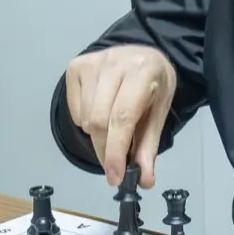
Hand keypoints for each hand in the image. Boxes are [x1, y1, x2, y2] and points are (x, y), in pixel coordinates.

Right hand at [64, 43, 175, 188]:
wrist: (141, 53)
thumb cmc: (152, 85)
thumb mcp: (159, 112)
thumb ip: (149, 146)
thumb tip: (145, 180)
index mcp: (142, 72)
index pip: (123, 117)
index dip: (116, 151)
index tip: (115, 177)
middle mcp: (114, 63)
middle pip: (99, 121)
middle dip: (105, 151)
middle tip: (113, 166)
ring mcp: (91, 63)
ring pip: (86, 119)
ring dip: (97, 136)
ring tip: (113, 128)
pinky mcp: (75, 67)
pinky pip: (75, 111)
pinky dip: (86, 122)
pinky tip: (100, 110)